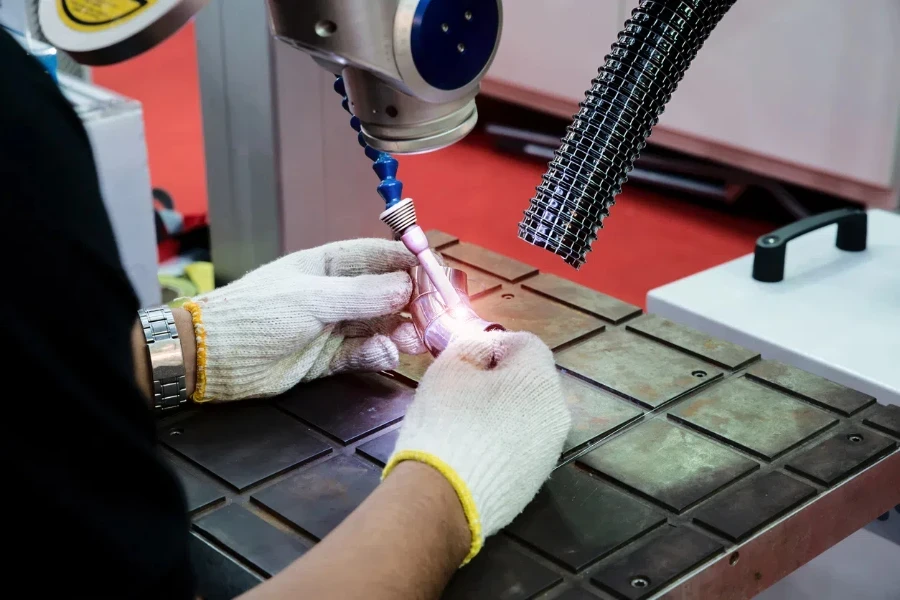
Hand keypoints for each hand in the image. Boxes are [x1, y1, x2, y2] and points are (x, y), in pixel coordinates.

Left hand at [185, 238, 424, 402]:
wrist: (212, 358)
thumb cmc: (255, 314)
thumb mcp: (311, 299)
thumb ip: (361, 295)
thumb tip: (406, 287)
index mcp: (329, 266)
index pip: (380, 257)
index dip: (410, 262)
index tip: (439, 273)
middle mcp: (336, 294)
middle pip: (387, 293)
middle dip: (414, 302)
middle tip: (438, 316)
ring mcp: (334, 326)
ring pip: (381, 325)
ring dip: (402, 330)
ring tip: (416, 339)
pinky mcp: (328, 359)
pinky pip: (364, 353)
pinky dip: (378, 353)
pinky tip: (386, 353)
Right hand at [384, 329, 570, 563]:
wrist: (445, 496)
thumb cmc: (447, 421)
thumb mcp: (448, 369)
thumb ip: (470, 348)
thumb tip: (483, 352)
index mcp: (539, 379)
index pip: (526, 344)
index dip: (496, 345)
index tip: (468, 359)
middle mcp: (556, 412)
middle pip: (532, 381)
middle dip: (503, 379)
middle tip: (465, 390)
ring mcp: (550, 450)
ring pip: (529, 416)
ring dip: (505, 412)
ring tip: (468, 423)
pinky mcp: (537, 480)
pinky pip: (523, 446)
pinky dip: (504, 442)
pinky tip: (475, 452)